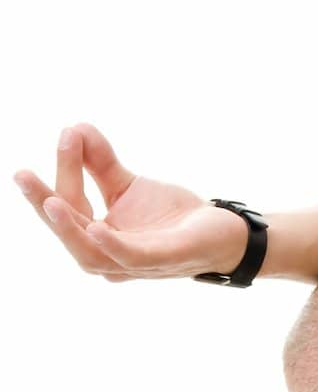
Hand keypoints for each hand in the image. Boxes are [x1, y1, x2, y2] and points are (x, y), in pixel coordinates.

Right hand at [14, 123, 249, 280]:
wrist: (221, 232)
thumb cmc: (169, 215)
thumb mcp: (130, 185)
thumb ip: (101, 163)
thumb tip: (74, 128)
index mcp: (94, 238)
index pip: (70, 205)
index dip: (63, 172)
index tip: (65, 134)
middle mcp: (105, 256)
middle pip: (69, 229)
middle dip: (43, 202)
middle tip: (22, 175)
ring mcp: (131, 263)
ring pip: (88, 252)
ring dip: (67, 227)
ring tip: (51, 201)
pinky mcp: (160, 260)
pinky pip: (128, 257)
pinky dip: (109, 245)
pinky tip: (95, 227)